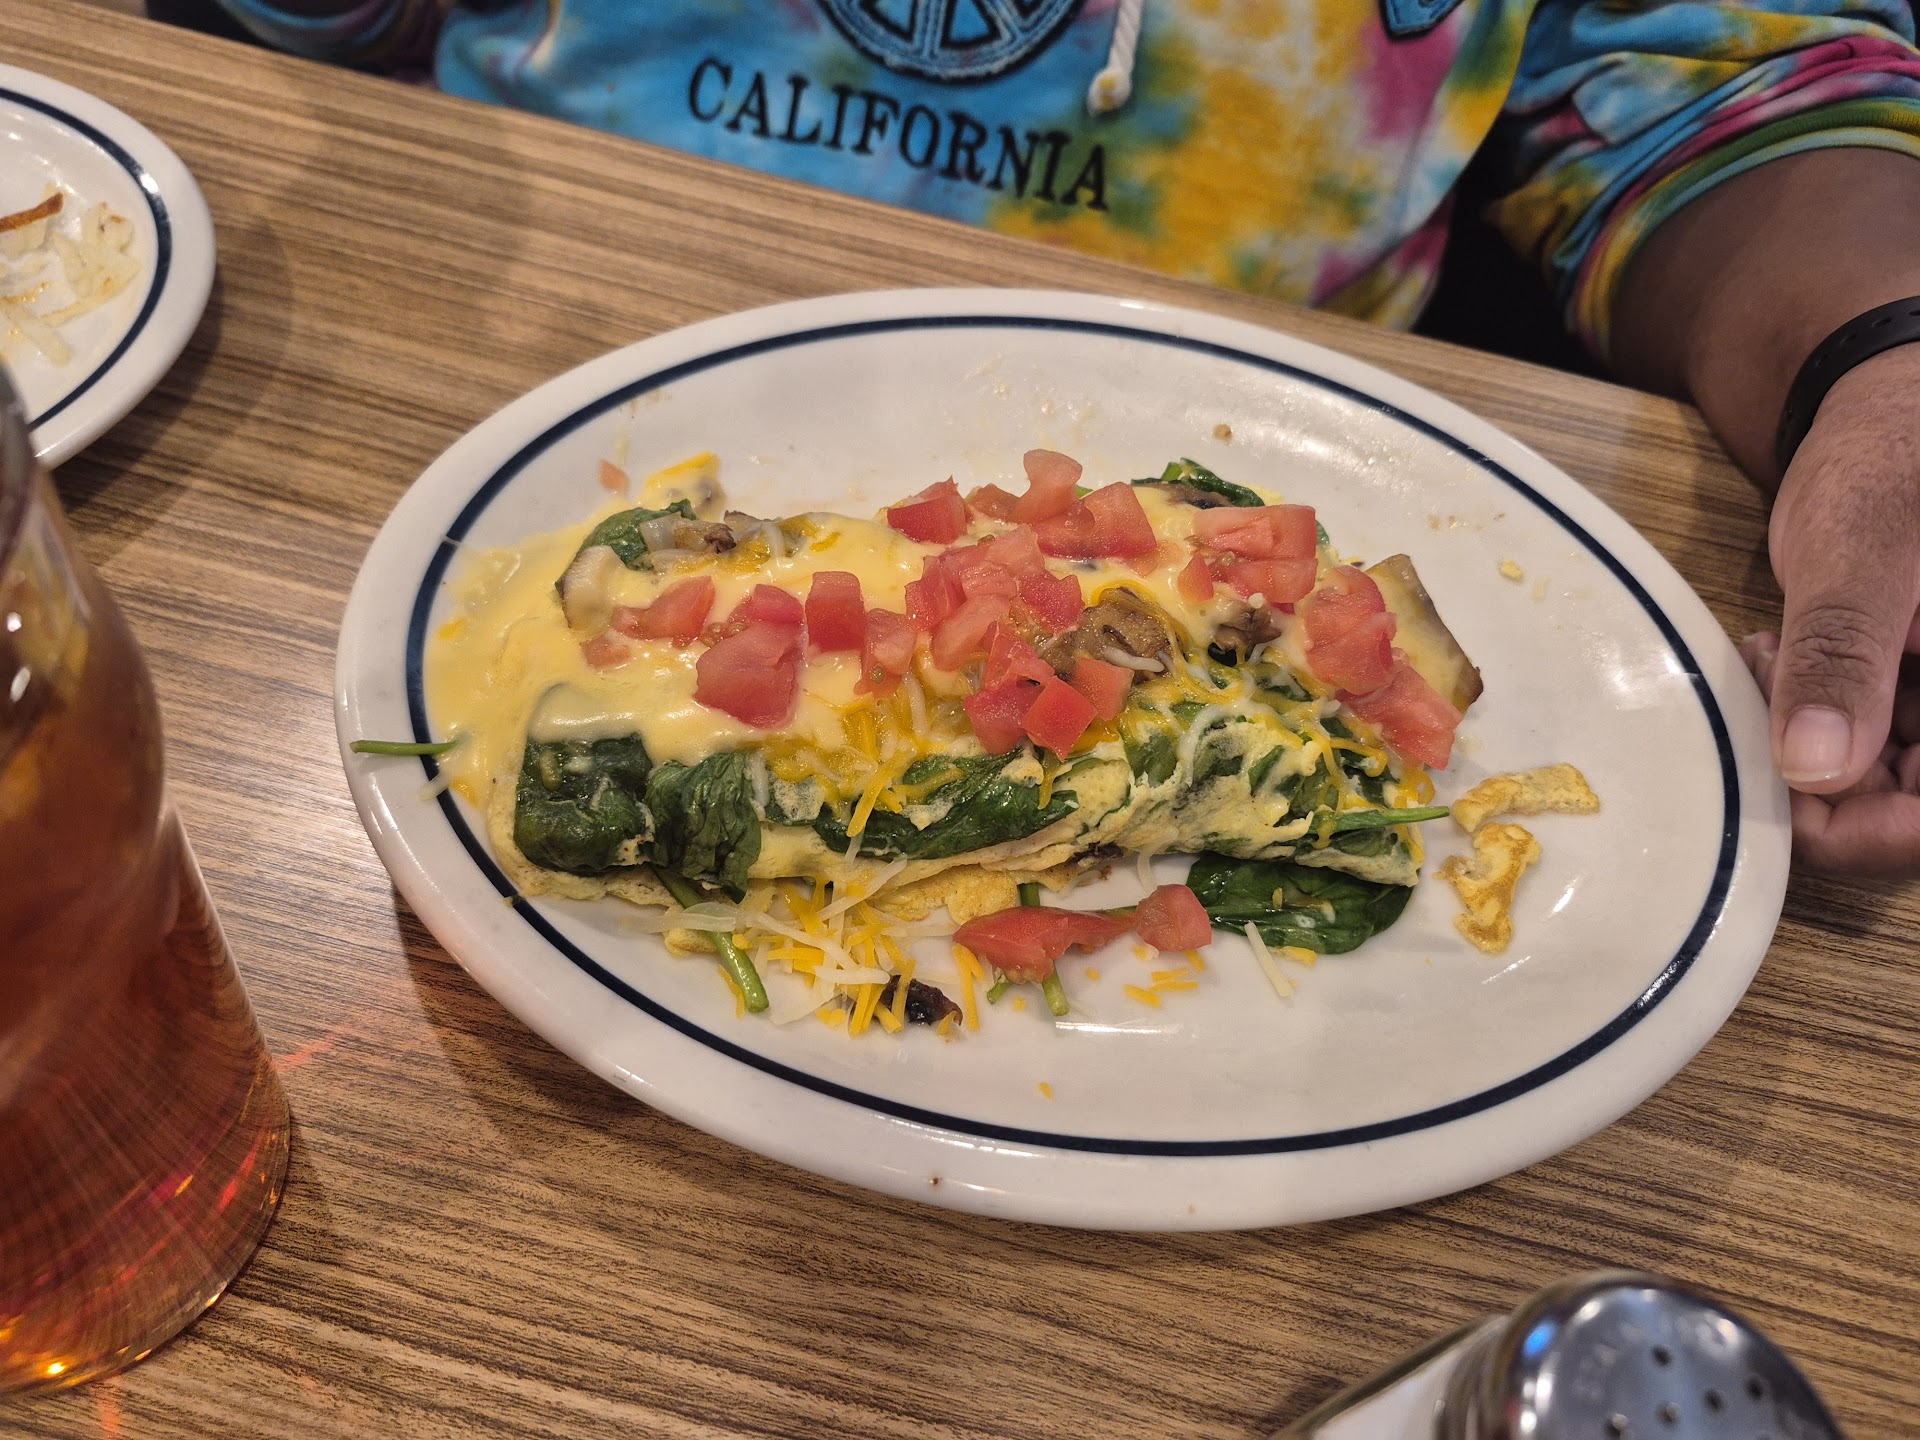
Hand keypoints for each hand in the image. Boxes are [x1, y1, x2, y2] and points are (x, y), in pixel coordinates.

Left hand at [1744, 344, 1919, 876]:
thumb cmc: (1893, 450)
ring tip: (1771, 661)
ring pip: (1893, 777)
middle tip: (1763, 713)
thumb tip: (1815, 769)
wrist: (1884, 396)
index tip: (1791, 804)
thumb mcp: (1861, 548)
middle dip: (1830, 780)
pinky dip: (1818, 714)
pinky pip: (1877, 737)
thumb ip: (1844, 655)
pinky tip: (1781, 654)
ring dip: (1815, 746)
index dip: (1879, 834)